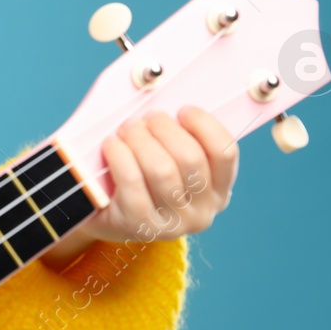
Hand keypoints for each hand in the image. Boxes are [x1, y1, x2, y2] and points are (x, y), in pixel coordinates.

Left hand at [41, 106, 238, 269]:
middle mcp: (201, 213)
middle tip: (145, 118)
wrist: (104, 217)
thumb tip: (168, 103)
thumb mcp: (169, 161)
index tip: (183, 110)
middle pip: (190, 158)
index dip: (204, 124)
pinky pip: (132, 181)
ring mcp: (171, 224)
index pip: (225, 152)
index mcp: (219, 192)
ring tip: (127, 129)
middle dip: (164, 129)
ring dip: (140, 139)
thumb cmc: (142, 179)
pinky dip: (120, 155)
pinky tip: (112, 144)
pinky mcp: (138, 226)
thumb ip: (178, 138)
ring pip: (162, 170)